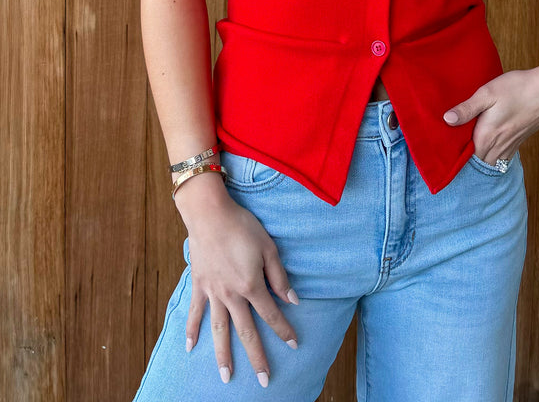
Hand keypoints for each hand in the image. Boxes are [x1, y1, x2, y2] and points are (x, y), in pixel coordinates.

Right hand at [178, 183, 299, 387]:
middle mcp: (232, 295)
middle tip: (265, 380)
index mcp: (251, 286)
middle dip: (258, 357)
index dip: (284, 330)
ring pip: (220, 330)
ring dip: (223, 355)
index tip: (294, 344)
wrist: (210, 214)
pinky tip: (189, 347)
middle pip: (247, 332)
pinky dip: (191, 330)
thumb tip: (293, 300)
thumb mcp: (268, 247)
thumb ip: (279, 277)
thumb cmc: (242, 226)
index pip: (271, 314)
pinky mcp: (198, 285)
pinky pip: (194, 312)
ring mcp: (213, 293)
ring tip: (226, 377)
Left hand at [442, 62, 538, 164]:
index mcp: (486, 136)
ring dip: (479, 162)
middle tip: (452, 157)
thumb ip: (467, 108)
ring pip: (490, 163)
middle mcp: (498, 146)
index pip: (465, 157)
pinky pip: (502, 158)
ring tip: (467, 155)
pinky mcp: (519, 141)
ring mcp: (511, 145)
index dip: (454, 157)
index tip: (443, 153)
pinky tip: (487, 150)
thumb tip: (447, 120)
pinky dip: (492, 158)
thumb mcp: (488, 92)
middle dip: (465, 163)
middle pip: (477, 163)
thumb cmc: (518, 88)